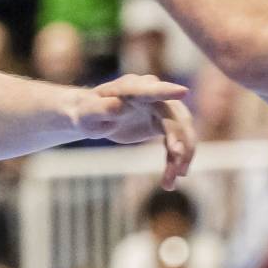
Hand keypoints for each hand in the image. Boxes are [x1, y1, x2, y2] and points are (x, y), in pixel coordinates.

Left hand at [68, 74, 196, 186]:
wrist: (91, 116)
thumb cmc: (86, 112)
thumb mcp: (88, 113)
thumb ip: (101, 109)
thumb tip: (117, 105)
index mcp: (131, 87)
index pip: (150, 90)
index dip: (165, 91)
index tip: (182, 91)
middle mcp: (152, 93)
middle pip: (174, 116)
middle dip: (179, 138)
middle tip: (177, 159)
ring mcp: (161, 108)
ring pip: (181, 131)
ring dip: (181, 155)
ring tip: (171, 179)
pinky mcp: (163, 122)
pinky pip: (176, 142)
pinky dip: (175, 160)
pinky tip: (170, 179)